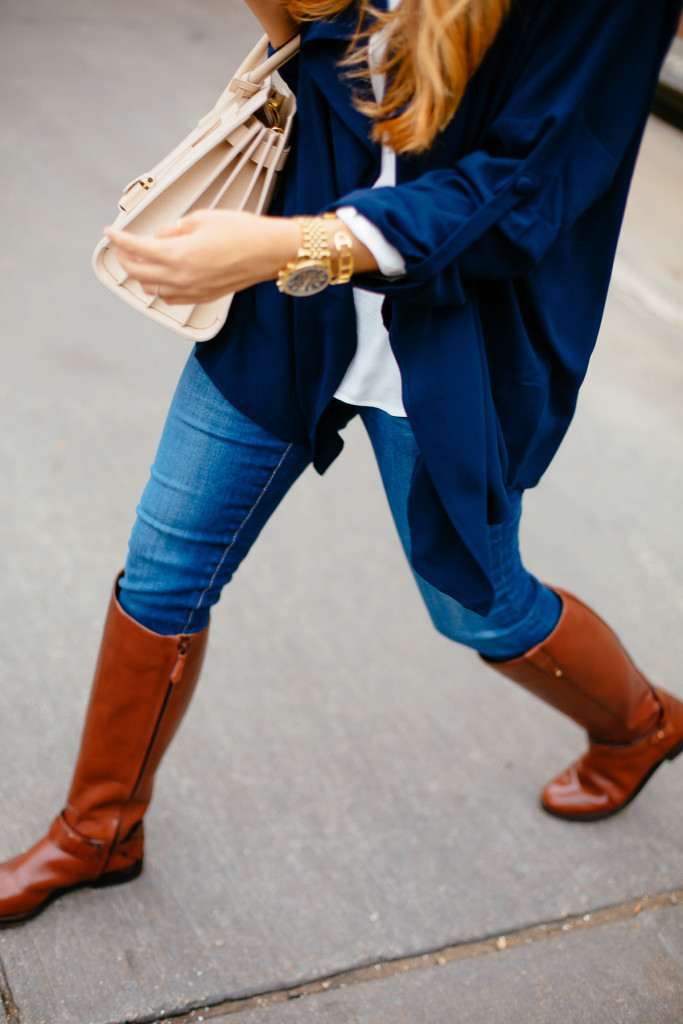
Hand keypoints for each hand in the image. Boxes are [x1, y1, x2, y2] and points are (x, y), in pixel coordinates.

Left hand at [105, 210, 299, 304]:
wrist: (268, 252)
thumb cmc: (241, 232)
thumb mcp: (201, 218)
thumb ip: (173, 229)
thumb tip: (158, 237)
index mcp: (178, 254)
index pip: (136, 248)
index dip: (119, 238)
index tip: (110, 232)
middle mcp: (181, 277)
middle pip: (137, 272)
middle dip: (124, 258)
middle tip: (122, 247)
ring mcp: (191, 290)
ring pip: (151, 289)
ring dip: (142, 275)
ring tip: (144, 260)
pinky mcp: (202, 297)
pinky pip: (171, 297)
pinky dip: (160, 287)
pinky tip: (164, 276)